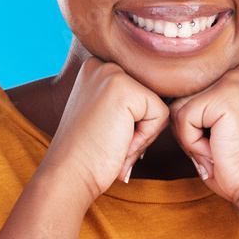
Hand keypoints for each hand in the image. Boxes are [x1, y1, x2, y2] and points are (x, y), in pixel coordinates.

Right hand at [37, 56, 170, 207]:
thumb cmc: (89, 154)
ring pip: (158, 105)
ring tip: (114, 141)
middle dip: (140, 126)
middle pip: (152, 96)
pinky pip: (160, 114)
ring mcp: (111, 73)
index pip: (142, 91)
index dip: (134, 121)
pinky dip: (145, 137)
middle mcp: (102, 64)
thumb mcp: (106, 116)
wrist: (68, 174)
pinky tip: (118, 142)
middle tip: (110, 140)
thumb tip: (170, 95)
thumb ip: (129, 101)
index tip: (105, 134)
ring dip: (143, 133)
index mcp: (96, 67)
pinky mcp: (124, 88)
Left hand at [166, 64, 238, 206]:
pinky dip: (193, 143)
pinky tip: (217, 149)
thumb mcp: (213, 126)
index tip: (217, 141)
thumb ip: (195, 105)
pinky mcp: (226, 96)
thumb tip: (161, 94)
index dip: (191, 125)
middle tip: (217, 148)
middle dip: (188, 131)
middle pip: (179, 98)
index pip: (187, 93)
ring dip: (189, 138)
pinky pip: (183, 119)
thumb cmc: (235, 164)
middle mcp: (237, 72)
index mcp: (235, 75)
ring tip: (218, 148)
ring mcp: (233, 81)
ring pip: (178, 108)